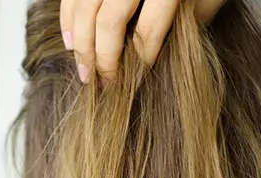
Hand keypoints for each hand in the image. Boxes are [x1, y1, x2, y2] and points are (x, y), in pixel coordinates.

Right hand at [60, 0, 227, 81]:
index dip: (139, 61)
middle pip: (108, 22)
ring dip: (80, 44)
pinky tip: (71, 42)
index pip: (147, 30)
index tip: (135, 82)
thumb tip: (163, 54)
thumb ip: (192, 20)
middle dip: (103, 60)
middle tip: (103, 85)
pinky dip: (67, 19)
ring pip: (84, 9)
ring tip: (84, 71)